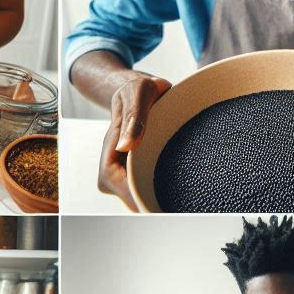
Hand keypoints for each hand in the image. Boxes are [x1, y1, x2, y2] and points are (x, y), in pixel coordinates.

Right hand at [97, 72, 171, 210]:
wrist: (138, 90)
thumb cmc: (139, 89)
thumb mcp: (140, 93)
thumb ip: (134, 118)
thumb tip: (125, 147)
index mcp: (110, 151)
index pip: (120, 185)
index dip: (140, 196)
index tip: (163, 199)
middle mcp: (113, 168)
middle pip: (133, 199)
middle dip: (156, 202)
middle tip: (183, 204)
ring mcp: (124, 173)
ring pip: (142, 198)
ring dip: (162, 197)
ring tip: (183, 193)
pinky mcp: (137, 174)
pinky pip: (150, 191)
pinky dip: (164, 191)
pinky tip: (179, 186)